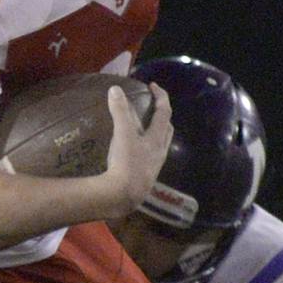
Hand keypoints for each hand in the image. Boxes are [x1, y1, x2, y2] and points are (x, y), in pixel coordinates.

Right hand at [100, 83, 171, 216]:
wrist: (124, 196)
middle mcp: (160, 151)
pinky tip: (133, 150)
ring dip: (154, 132)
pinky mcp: (144, 176)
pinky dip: (144, 147)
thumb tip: (115, 89)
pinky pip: (149, 156)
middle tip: (151, 107)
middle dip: (161, 115)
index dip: (160, 96)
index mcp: (158, 138)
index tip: (152, 86)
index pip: (164, 112)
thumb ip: (120, 111)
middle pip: (166, 129)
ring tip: (142, 128)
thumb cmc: (127, 163)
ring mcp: (153, 165)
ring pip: (159, 144)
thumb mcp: (123, 134)